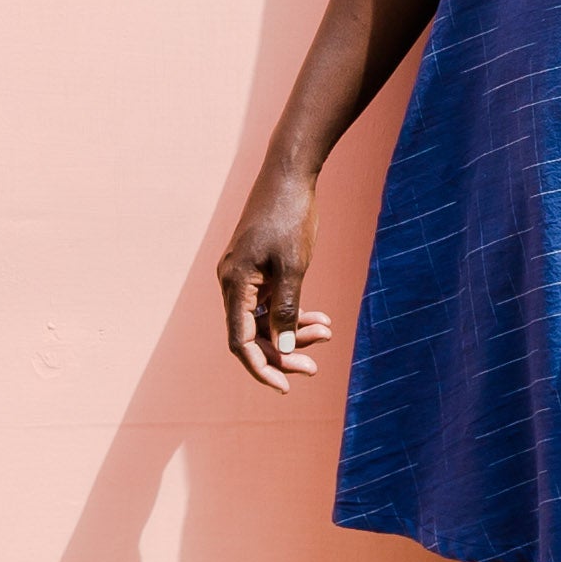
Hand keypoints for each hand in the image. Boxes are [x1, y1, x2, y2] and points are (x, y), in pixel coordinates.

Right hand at [217, 168, 333, 391]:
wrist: (289, 175)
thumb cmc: (291, 217)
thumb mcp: (294, 267)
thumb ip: (287, 309)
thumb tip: (285, 349)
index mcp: (235, 285)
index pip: (240, 342)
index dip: (261, 368)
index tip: (287, 386)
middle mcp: (232, 283)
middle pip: (253, 335)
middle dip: (285, 353)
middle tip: (317, 367)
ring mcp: (243, 276)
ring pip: (265, 318)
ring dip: (294, 331)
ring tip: (328, 332)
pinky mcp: (257, 268)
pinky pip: (270, 301)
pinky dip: (293, 312)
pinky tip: (321, 318)